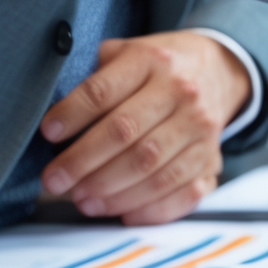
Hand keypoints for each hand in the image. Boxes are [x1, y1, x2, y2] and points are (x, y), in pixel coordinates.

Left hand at [39, 30, 251, 224]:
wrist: (218, 71)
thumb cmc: (158, 69)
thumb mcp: (125, 52)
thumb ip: (93, 77)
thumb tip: (54, 122)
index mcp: (152, 62)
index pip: (104, 92)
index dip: (72, 115)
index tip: (48, 133)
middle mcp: (182, 94)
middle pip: (126, 134)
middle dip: (83, 163)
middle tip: (55, 180)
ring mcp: (202, 129)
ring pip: (153, 168)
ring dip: (112, 192)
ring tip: (82, 200)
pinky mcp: (212, 159)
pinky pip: (184, 192)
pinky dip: (152, 209)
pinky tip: (124, 214)